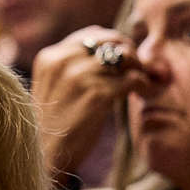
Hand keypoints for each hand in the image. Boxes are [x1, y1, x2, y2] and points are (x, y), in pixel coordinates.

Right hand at [31, 27, 146, 180]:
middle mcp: (63, 61)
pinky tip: (144, 93)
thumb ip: (74, 66)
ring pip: (125, 58)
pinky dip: (145, 85)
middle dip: (129, 53)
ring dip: (140, 69)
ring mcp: (80, 76)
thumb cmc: (52, 124)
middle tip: (138, 69)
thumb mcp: (54, 86)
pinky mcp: (98, 94)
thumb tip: (114, 52)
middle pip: (111, 41)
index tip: (122, 59)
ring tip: (143, 83)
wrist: (43, 155)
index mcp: (50, 57)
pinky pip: (134, 78)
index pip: (91, 34)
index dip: (112, 43)